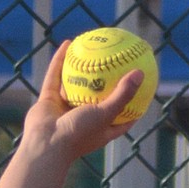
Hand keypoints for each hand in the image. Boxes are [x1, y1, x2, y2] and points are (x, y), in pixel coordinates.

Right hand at [23, 42, 145, 161]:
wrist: (46, 143)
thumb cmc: (79, 133)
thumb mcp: (106, 114)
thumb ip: (123, 95)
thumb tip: (140, 74)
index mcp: (101, 130)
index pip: (122, 119)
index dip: (133, 106)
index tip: (143, 92)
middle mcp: (84, 120)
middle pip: (99, 98)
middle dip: (108, 82)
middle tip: (119, 64)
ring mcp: (65, 109)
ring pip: (76, 84)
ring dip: (83, 68)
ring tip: (93, 49)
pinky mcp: (49, 100)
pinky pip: (56, 76)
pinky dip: (61, 60)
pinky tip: (68, 43)